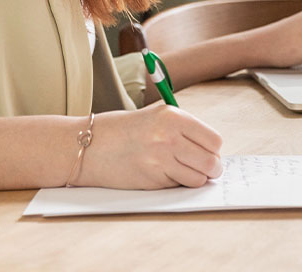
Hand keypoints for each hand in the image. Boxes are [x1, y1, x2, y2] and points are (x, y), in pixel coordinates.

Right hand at [77, 104, 222, 189]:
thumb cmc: (121, 130)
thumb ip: (181, 128)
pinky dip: (178, 184)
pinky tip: (164, 174)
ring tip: (181, 170)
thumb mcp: (154, 116)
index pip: (213, 140)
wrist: (89, 144)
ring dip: (195, 178)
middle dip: (211, 168)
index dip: (213, 149)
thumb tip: (210, 148)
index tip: (207, 152)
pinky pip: (180, 186)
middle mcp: (169, 136)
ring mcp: (161, 159)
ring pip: (199, 178)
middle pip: (211, 162)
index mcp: (172, 116)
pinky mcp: (153, 179)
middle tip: (202, 168)